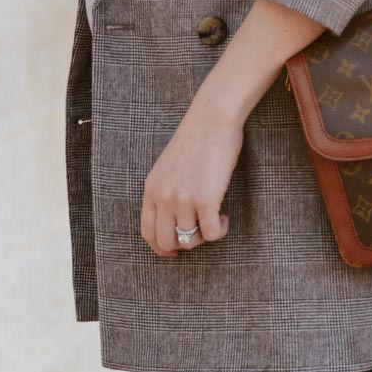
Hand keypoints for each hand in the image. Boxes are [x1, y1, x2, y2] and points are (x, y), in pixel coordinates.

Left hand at [141, 96, 241, 256]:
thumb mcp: (168, 167)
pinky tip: (224, 217)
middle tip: (199, 235)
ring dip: (205, 235)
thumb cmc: (196, 139)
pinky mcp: (205, 199)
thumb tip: (174, 219)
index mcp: (151, 189)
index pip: (147, 232)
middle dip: (184, 245)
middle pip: (166, 241)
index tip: (174, 251)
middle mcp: (163, 197)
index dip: (160, 248)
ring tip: (215, 219)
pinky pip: (211, 233)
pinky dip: (219, 231)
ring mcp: (183, 199)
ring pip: (190, 239)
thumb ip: (166, 190)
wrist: (211, 119)